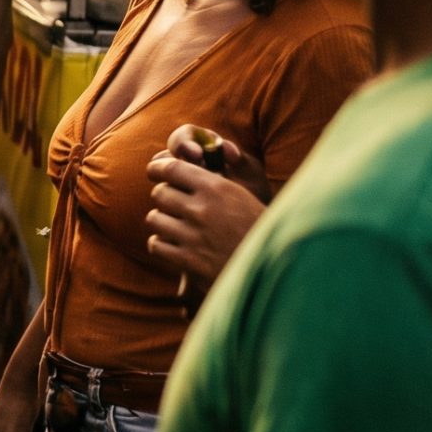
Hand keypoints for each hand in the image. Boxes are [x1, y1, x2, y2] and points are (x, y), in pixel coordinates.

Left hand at [145, 128, 267, 284]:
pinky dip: (161, 244)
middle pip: (159, 193)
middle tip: (175, 205)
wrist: (278, 268)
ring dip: (162, 221)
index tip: (154, 171)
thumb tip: (183, 163)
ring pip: (154, 218)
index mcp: (219, 188)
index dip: (158, 168)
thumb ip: (213, 183)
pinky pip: (156, 244)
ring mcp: (192, 236)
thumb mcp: (244, 196)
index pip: (172, 167)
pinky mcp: (187, 261)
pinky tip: (175, 245)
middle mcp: (202, 209)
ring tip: (176, 226)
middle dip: (165, 197)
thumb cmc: (259, 228)